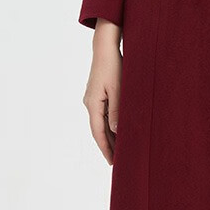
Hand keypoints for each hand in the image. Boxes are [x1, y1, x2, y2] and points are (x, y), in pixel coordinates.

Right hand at [83, 20, 121, 164]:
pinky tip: (118, 130)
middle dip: (107, 146)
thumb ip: (117, 110)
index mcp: (93, 104)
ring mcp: (92, 99)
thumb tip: (116, 130)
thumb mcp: (118, 89)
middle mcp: (90, 103)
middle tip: (117, 161)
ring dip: (109, 135)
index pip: (98, 132)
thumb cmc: (113, 66)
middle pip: (98, 130)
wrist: (105, 47)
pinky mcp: (97, 94)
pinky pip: (103, 114)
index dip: (105, 148)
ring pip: (101, 122)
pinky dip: (110, 124)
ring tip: (119, 149)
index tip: (112, 162)